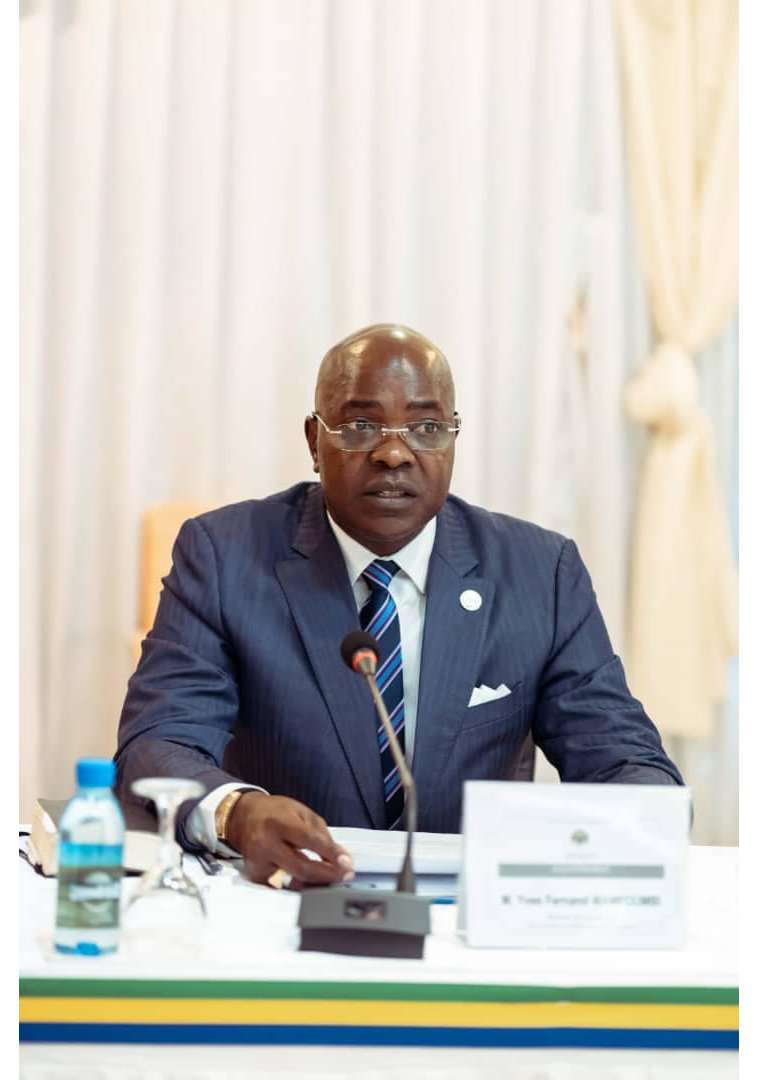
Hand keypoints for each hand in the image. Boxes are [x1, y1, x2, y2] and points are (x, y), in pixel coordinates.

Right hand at [225, 791, 353, 886]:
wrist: (243, 818)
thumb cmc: (275, 812)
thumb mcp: (300, 811)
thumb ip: (320, 832)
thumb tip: (339, 856)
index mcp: (278, 822)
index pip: (308, 839)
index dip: (330, 852)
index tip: (346, 862)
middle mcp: (265, 843)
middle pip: (301, 867)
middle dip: (327, 874)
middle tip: (344, 875)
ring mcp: (259, 862)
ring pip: (292, 881)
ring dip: (316, 882)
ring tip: (331, 879)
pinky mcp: (256, 875)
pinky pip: (282, 886)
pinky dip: (298, 885)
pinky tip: (309, 881)